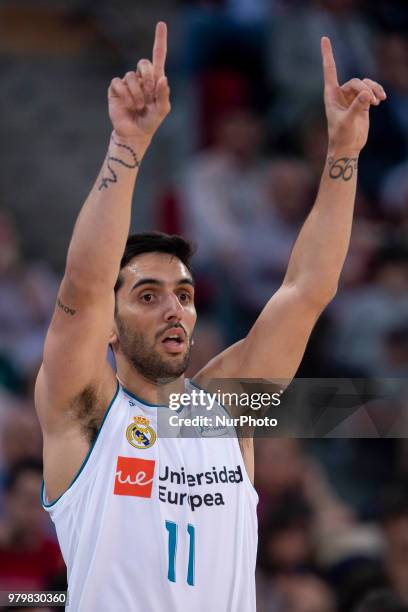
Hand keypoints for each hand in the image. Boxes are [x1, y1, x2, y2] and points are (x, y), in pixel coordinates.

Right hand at [108, 22, 169, 141]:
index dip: (160, 40)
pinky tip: (129, 105)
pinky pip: (119, 83)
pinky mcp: (116, 89)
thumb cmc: (150, 121)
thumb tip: (163, 78)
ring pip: (131, 76)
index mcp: (155, 80)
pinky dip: (126, 95)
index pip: (158, 56)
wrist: (134, 133)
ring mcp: (128, 83)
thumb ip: (164, 94)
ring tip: (139, 106)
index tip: (161, 24)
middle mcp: (141, 78)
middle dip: (148, 77)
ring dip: (137, 93)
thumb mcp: (162, 110)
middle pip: (143, 63)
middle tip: (150, 92)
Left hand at [321, 37, 385, 153]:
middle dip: (366, 88)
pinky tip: (381, 100)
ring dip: (374, 90)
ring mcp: (352, 97)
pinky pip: (371, 90)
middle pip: (356, 81)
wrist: (347, 148)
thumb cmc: (341, 136)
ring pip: (365, 84)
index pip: (330, 71)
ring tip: (379, 101)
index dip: (328, 54)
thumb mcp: (348, 122)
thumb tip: (368, 94)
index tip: (324, 38)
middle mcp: (340, 94)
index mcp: (331, 95)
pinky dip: (377, 92)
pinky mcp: (362, 102)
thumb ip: (357, 107)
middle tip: (372, 101)